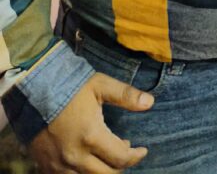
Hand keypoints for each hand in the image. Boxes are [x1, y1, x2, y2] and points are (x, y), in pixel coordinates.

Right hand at [27, 73, 153, 172]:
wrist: (32, 90)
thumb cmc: (69, 86)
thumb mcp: (100, 85)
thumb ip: (126, 95)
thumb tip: (151, 102)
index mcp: (92, 136)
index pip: (121, 158)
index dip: (135, 156)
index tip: (142, 150)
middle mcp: (75, 156)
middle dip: (120, 166)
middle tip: (125, 152)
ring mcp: (59, 164)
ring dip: (101, 171)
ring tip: (107, 156)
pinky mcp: (46, 166)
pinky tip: (87, 160)